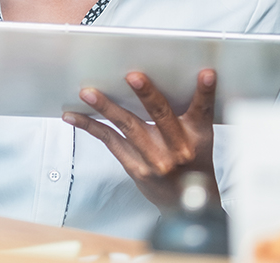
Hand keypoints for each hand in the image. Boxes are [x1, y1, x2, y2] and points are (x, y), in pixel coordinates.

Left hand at [62, 70, 217, 210]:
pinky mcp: (135, 167)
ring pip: (128, 126)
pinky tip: (74, 116)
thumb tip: (161, 81)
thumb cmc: (191, 163)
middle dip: (147, 94)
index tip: (206, 74)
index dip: (206, 91)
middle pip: (161, 115)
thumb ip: (185, 114)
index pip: (203, 110)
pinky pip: (110, 141)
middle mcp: (178, 148)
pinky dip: (91, 126)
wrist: (185, 204)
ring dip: (106, 107)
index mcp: (197, 136)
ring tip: (88, 93)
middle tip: (133, 76)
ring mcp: (154, 160)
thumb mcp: (199, 139)